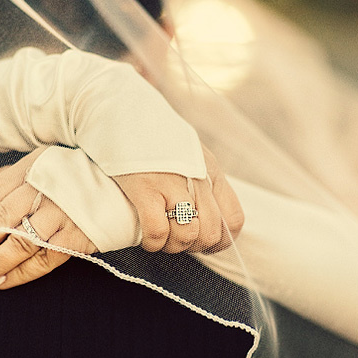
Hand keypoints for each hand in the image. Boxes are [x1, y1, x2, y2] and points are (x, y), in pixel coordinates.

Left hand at [0, 148, 96, 290]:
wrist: (128, 183)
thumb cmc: (78, 173)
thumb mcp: (41, 163)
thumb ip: (3, 176)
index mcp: (31, 169)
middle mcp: (45, 190)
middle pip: (0, 221)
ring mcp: (64, 213)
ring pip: (20, 243)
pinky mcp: (81, 234)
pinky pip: (47, 257)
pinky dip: (23, 272)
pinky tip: (3, 282)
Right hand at [114, 146, 243, 253]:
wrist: (124, 112)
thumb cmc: (154, 138)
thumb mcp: (189, 154)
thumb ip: (202, 181)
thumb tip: (207, 217)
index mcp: (211, 171)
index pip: (233, 220)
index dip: (220, 241)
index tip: (202, 243)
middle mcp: (197, 177)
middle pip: (210, 232)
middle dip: (193, 246)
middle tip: (176, 239)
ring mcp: (171, 183)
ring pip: (187, 235)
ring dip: (172, 245)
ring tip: (160, 236)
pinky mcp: (145, 188)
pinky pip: (158, 232)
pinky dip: (153, 242)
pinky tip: (146, 237)